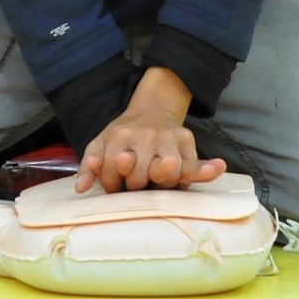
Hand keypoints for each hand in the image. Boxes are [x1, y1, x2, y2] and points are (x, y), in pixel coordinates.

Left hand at [76, 108, 225, 193]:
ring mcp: (167, 138)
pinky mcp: (186, 141)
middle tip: (136, 181)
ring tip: (157, 180)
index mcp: (120, 136)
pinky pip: (196, 162)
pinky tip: (217, 167)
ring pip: (168, 171)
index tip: (114, 183)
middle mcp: (144, 135)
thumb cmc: (123, 136)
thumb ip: (89, 164)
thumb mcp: (101, 143)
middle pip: (141, 175)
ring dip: (162, 182)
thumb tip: (81, 188)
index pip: (112, 170)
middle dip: (136, 185)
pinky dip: (205, 168)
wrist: (152, 110)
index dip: (111, 183)